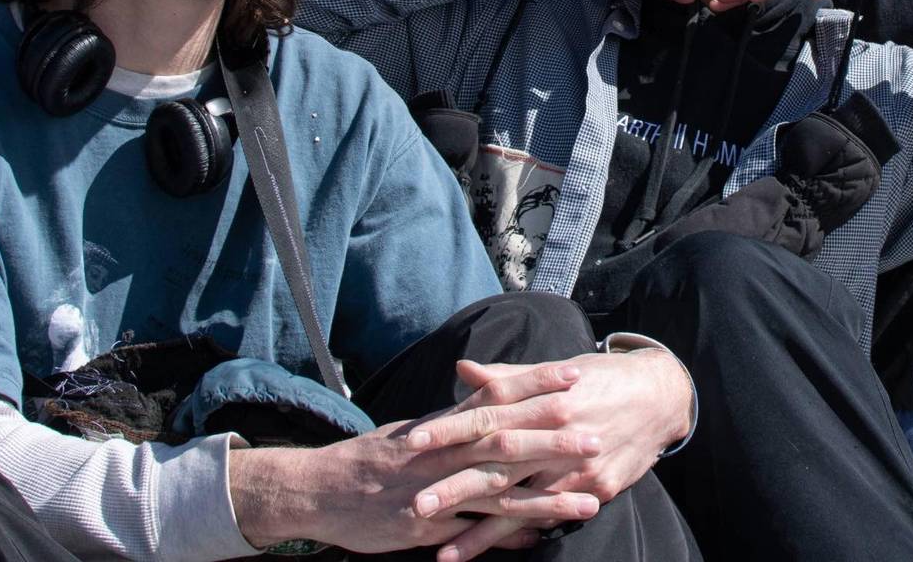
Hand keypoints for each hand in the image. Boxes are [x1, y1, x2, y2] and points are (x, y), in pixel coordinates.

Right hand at [231, 366, 602, 559]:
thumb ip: (455, 419)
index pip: (494, 396)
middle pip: (503, 440)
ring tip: (588, 497)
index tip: (572, 375)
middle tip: (594, 433)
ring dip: (545, 494)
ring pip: (496, 488)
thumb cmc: (370, 458)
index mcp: (440, 425)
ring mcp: (434, 490)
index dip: (534, 385)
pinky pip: (473, 530)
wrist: (317, 489)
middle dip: (550, 438)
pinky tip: (542, 537)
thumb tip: (489, 396)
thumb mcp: (413, 429)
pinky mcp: (425, 526)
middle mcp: (440, 453)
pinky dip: (507, 534)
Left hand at [409, 349, 694, 559]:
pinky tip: (495, 550)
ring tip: (446, 553)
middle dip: (456, 489)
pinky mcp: (599, 489)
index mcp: (545, 401)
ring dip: (484, 532)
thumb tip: (463, 369)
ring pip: (524, 505)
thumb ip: (507, 378)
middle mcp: (559, 436)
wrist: (662, 396)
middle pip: (499, 466)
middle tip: (416, 506)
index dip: (450, 429)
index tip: (413, 443)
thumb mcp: (556, 370)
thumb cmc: (600, 379)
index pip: (488, 416)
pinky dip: (524, 534)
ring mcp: (579, 469)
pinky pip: (555, 516)